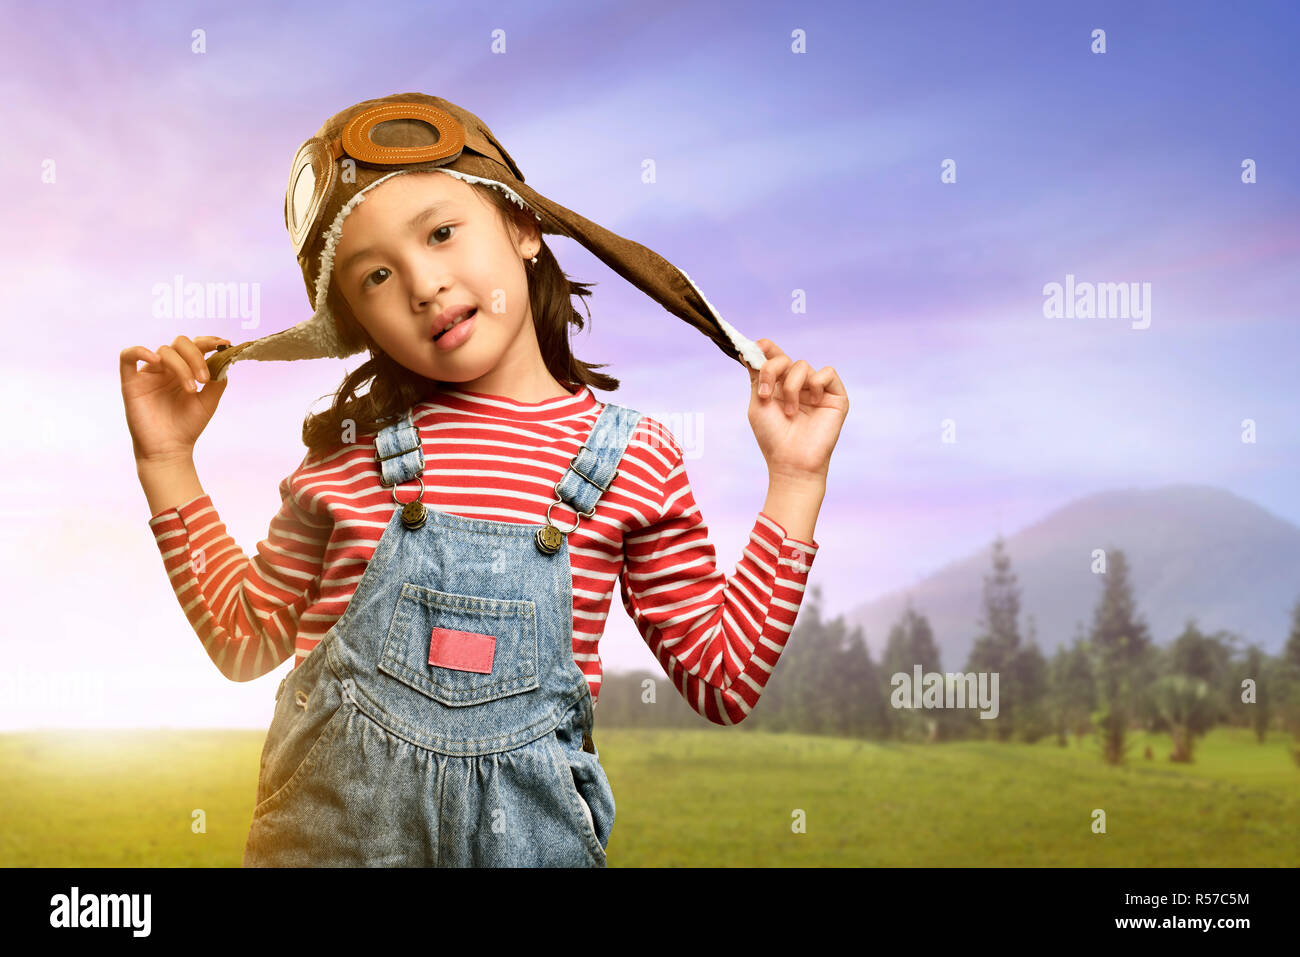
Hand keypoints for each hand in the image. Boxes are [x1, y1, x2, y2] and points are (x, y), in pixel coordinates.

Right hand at [120, 335, 230, 466]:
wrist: (169, 449)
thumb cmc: (187, 426)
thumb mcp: (209, 401)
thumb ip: (218, 379)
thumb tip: (225, 358)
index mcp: (184, 369)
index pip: (194, 346)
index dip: (208, 341)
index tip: (225, 344)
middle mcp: (166, 368)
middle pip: (179, 343)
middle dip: (196, 356)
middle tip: (204, 379)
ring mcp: (149, 373)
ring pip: (163, 351)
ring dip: (182, 366)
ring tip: (192, 389)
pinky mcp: (131, 382)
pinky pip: (127, 356)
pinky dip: (140, 351)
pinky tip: (157, 360)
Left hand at [746, 338, 848, 480]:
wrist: (791, 461)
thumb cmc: (773, 437)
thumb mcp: (758, 404)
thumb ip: (756, 377)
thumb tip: (746, 352)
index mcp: (778, 387)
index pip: (775, 358)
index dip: (767, 348)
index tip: (757, 346)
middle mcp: (798, 386)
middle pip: (785, 358)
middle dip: (771, 369)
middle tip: (765, 393)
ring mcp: (817, 390)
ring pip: (803, 366)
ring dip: (791, 387)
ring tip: (790, 411)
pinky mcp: (836, 397)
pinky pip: (827, 373)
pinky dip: (816, 383)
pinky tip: (811, 402)